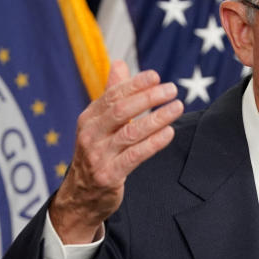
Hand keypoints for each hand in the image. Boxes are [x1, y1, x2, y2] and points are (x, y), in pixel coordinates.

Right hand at [49, 61, 183, 243]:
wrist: (81, 196)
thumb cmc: (97, 153)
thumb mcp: (99, 123)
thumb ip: (112, 94)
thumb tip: (119, 63)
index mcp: (88, 118)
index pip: (112, 95)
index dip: (135, 84)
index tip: (156, 76)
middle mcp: (90, 134)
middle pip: (121, 110)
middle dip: (148, 97)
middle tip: (171, 90)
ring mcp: (99, 155)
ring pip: (131, 132)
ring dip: (157, 118)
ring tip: (177, 107)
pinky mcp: (110, 175)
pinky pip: (135, 155)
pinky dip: (154, 143)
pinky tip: (169, 133)